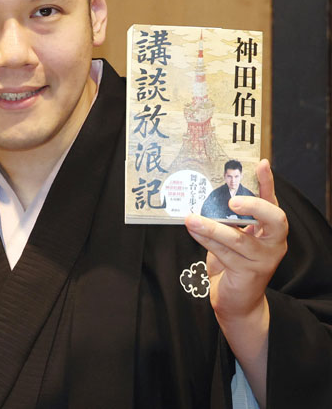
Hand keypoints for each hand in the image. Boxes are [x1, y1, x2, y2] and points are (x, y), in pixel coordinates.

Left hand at [185, 159, 287, 320]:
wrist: (236, 301)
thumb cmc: (232, 262)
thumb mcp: (231, 236)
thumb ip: (225, 219)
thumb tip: (201, 193)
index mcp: (270, 228)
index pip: (272, 201)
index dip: (268, 183)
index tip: (261, 163)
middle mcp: (274, 242)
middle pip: (275, 219)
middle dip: (254, 206)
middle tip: (232, 200)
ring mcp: (263, 259)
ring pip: (238, 239)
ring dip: (212, 226)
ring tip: (191, 218)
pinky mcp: (249, 274)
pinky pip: (224, 253)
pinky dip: (206, 240)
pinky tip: (192, 230)